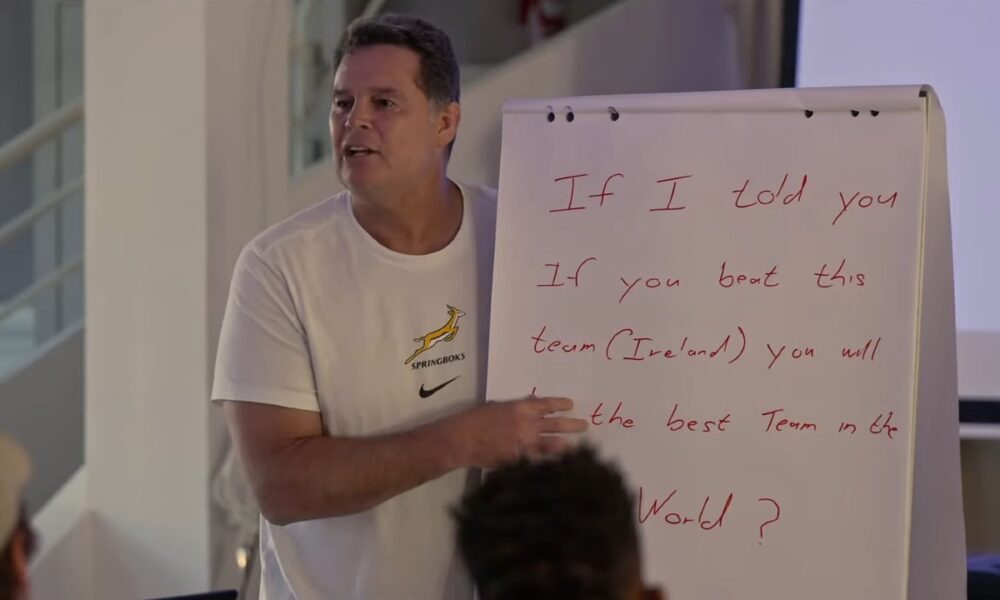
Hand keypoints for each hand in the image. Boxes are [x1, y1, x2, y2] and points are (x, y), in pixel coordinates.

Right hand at [438, 395, 587, 467]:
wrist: (462, 439)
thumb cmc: (475, 419)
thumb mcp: (497, 407)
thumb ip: (516, 408)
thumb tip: (531, 406)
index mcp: (520, 408)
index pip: (547, 405)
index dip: (561, 405)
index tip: (571, 405)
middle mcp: (527, 424)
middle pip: (556, 424)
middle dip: (572, 425)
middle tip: (585, 426)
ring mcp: (524, 443)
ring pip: (552, 444)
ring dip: (566, 445)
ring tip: (577, 447)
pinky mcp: (519, 459)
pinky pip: (539, 460)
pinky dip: (548, 462)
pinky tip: (558, 465)